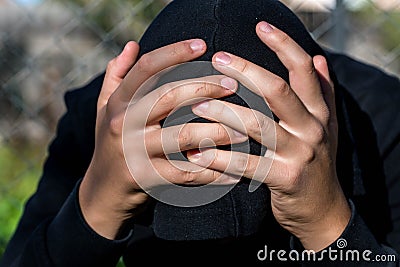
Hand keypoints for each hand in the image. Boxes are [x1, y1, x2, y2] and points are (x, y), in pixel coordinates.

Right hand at [79, 39, 245, 238]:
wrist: (102, 191)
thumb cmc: (110, 143)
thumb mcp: (105, 108)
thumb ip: (117, 76)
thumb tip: (131, 45)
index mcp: (118, 102)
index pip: (146, 69)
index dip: (174, 53)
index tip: (202, 44)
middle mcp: (122, 123)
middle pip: (168, 96)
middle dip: (204, 87)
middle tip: (233, 85)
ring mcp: (133, 151)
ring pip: (182, 135)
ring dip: (216, 131)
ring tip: (242, 129)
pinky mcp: (144, 178)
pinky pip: (185, 172)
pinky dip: (211, 171)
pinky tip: (232, 169)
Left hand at [187, 21, 350, 250]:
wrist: (323, 210)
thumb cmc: (316, 163)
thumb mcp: (326, 126)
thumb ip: (323, 92)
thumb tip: (317, 58)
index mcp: (319, 112)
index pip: (302, 70)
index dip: (283, 44)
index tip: (261, 25)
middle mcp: (312, 128)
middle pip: (277, 91)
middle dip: (246, 72)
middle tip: (217, 59)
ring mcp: (299, 154)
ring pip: (257, 125)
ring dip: (223, 112)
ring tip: (196, 105)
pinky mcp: (284, 179)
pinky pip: (247, 164)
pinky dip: (219, 158)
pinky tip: (196, 154)